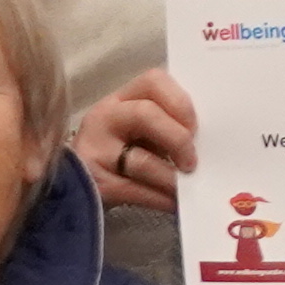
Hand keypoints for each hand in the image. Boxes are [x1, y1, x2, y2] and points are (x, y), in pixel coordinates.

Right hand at [76, 67, 198, 213]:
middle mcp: (105, 117)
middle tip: (193, 162)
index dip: (180, 102)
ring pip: (142, 160)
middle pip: (146, 114)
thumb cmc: (120, 154)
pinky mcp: (95, 182)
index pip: (153, 81)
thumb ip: (166, 127)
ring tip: (187, 188)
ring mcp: (96, 150)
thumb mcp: (139, 132)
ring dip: (172, 178)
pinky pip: (135, 190)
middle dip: (178, 139)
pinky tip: (174, 204)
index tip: (196, 128)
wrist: (77, 187)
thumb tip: (207, 145)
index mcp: (122, 99)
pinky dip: (161, 199)